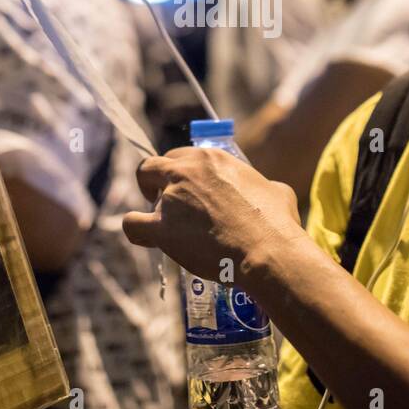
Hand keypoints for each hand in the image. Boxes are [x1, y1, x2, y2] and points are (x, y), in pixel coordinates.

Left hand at [123, 147, 305, 284]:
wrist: (267, 252)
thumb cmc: (277, 224)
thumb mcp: (276, 190)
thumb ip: (260, 185)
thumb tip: (266, 190)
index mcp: (212, 158)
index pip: (180, 156)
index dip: (180, 173)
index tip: (187, 189)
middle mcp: (187, 171)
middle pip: (153, 166)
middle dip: (156, 182)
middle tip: (168, 203)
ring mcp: (172, 198)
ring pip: (142, 192)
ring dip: (151, 208)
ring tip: (166, 228)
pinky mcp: (162, 228)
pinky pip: (131, 223)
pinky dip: (136, 229)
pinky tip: (147, 238)